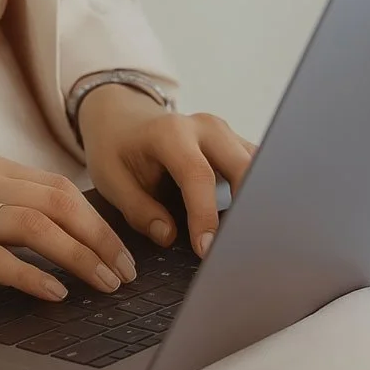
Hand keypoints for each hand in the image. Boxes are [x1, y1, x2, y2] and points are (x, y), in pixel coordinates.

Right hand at [0, 151, 138, 301]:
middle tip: (126, 272)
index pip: (58, 187)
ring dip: (79, 256)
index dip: (99, 219)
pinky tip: (55, 292)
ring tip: (105, 284)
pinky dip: (32, 274)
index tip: (122, 250)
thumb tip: (51, 234)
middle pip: (58, 202)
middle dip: (101, 238)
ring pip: (35, 225)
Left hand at [78, 85, 256, 257]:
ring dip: (255, 203)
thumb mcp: (111, 179)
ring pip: (258, 168)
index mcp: (171, 133)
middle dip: (245, 210)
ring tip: (244, 240)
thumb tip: (168, 236)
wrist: (124, 119)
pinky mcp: (236, 144)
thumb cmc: (116, 149)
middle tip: (235, 250)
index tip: (206, 250)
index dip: (205, 216)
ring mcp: (226, 134)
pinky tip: (246, 224)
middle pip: (243, 168)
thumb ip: (138, 210)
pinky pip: (257, 170)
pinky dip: (256, 196)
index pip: (198, 176)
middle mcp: (205, 128)